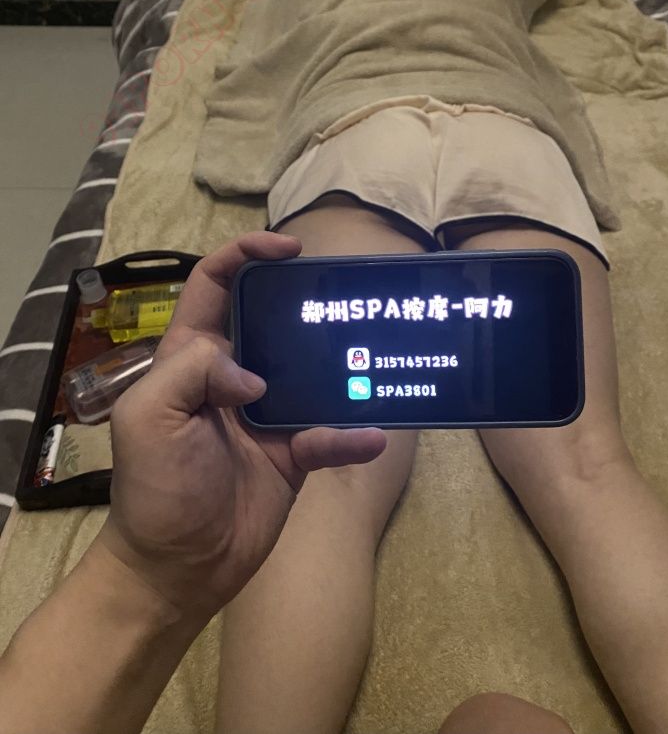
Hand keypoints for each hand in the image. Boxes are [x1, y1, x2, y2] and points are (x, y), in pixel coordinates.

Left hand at [98, 231, 386, 618]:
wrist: (179, 567)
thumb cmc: (154, 487)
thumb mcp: (146, 416)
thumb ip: (189, 371)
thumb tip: (253, 375)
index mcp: (190, 356)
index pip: (215, 285)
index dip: (246, 254)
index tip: (288, 248)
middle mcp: (231, 375)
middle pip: (272, 318)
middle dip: (303, 301)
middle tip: (341, 294)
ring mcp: (267, 413)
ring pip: (310, 371)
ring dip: (340, 365)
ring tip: (373, 353)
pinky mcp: (294, 452)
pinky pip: (329, 434)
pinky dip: (349, 436)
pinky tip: (369, 437)